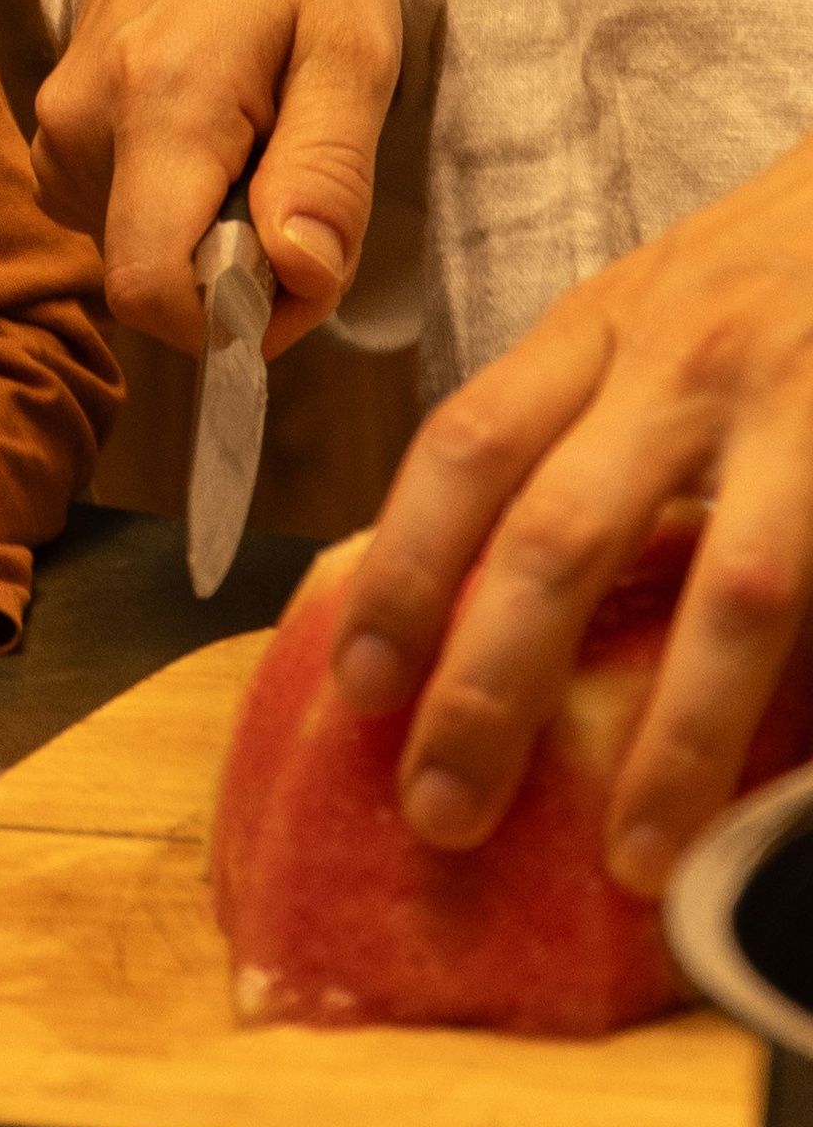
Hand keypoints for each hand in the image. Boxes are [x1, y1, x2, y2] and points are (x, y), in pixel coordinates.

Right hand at [30, 0, 401, 357]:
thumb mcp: (354, 49)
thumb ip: (329, 172)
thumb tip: (298, 278)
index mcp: (159, 101)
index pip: (151, 287)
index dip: (233, 320)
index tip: (301, 275)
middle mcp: (80, 123)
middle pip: (151, 277)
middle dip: (235, 269)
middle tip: (295, 178)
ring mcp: (52, 129)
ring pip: (135, 251)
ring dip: (207, 232)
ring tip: (255, 137)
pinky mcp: (49, 134)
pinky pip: (115, 218)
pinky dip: (174, 206)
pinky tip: (211, 135)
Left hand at [330, 137, 812, 891]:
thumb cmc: (773, 274)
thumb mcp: (649, 312)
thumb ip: (574, 423)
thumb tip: (468, 592)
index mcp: (600, 326)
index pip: (463, 451)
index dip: (400, 574)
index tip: (358, 689)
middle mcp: (689, 360)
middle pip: (559, 536)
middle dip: (490, 686)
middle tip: (441, 810)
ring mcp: (803, 407)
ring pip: (730, 592)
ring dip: (676, 738)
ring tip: (632, 852)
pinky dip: (796, 712)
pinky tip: (774, 801)